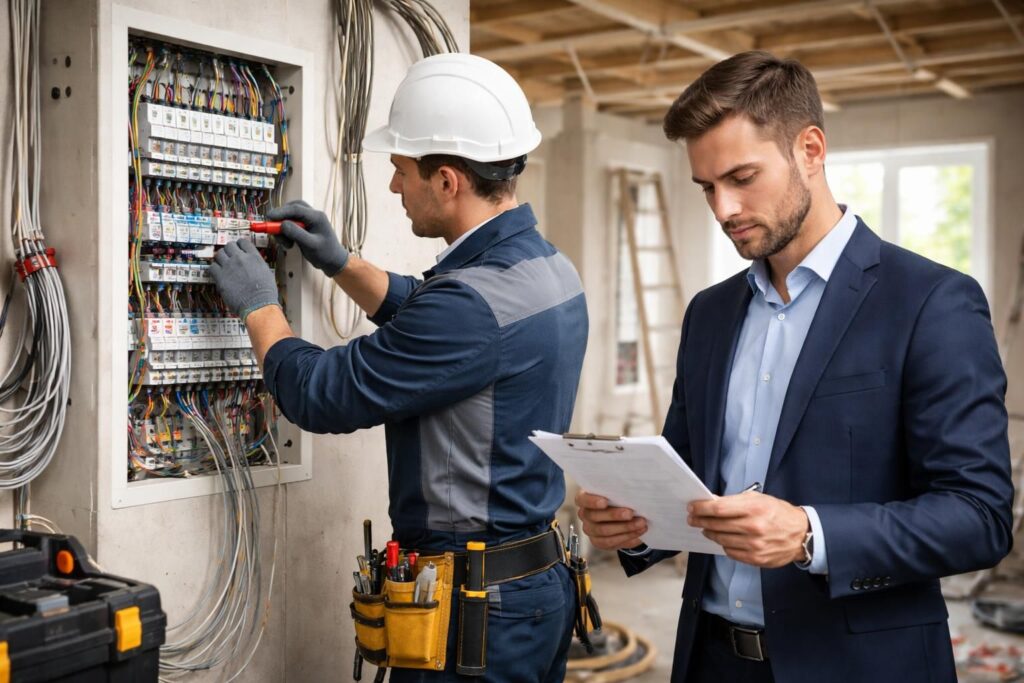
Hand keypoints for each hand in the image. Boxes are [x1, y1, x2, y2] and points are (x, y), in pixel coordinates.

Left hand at [209, 238, 279, 320]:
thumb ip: (257, 264)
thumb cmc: (265, 293)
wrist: (258, 305)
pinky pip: (212, 267)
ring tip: (222, 264)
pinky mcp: (220, 277)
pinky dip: (214, 269)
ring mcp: (229, 266)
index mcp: (254, 257)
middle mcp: (241, 259)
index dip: (239, 244)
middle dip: (229, 250)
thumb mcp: (266, 273)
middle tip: (229, 256)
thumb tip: (252, 264)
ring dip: (220, 258)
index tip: (238, 248)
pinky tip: (217, 273)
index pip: (243, 242)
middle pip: (229, 246)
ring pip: (219, 254)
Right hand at [266, 199, 349, 276]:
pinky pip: (290, 225)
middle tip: (273, 230)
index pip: (295, 209)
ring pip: (289, 217)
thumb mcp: (311, 245)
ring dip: (283, 228)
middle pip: (291, 209)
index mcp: (316, 217)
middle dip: (280, 218)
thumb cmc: (326, 254)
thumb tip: (282, 224)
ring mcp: (308, 221)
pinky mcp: (303, 228)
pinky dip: (286, 233)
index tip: (269, 217)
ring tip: (286, 244)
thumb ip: (296, 233)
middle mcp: (312, 216)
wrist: (333, 262)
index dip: (281, 211)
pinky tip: (289, 244)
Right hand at [575, 489, 647, 550]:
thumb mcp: (616, 492)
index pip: (582, 499)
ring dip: (625, 527)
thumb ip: (618, 491)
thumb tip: (632, 492)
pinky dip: (627, 536)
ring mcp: (590, 529)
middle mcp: (585, 514)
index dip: (592, 501)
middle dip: (614, 515)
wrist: (622, 516)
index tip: (604, 502)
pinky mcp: (598, 542)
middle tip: (630, 513)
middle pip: (594, 516)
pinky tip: (639, 531)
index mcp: (585, 499)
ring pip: (604, 531)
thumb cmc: (618, 499)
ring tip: (641, 523)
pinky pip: (611, 541)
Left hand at [688, 492, 808, 567]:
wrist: (801, 534)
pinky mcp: (755, 558)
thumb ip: (734, 501)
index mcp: (754, 508)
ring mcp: (754, 545)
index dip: (701, 508)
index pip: (718, 509)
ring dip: (710, 533)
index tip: (692, 507)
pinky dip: (724, 544)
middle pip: (716, 524)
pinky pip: (730, 552)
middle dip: (700, 520)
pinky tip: (723, 538)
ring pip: (721, 539)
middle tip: (693, 518)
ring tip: (706, 528)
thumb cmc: (778, 513)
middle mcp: (753, 527)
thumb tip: (711, 502)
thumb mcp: (758, 499)